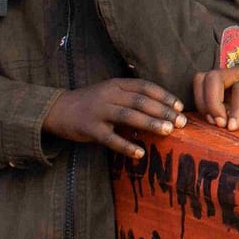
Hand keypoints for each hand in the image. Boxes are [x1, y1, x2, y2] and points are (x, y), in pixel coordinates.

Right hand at [43, 78, 185, 158]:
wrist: (57, 110)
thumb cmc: (91, 102)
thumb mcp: (111, 93)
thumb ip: (131, 97)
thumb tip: (162, 109)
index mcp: (117, 85)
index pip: (145, 87)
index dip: (164, 96)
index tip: (180, 106)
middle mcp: (109, 95)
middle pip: (141, 101)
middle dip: (163, 111)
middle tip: (181, 122)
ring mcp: (99, 111)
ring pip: (129, 116)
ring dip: (150, 123)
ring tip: (168, 131)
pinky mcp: (89, 129)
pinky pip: (110, 139)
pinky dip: (126, 146)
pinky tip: (140, 153)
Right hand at [192, 50, 238, 129]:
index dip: (235, 108)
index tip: (232, 127)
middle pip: (213, 77)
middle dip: (210, 102)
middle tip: (220, 124)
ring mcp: (230, 74)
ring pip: (203, 79)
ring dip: (202, 102)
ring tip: (214, 121)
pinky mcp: (224, 80)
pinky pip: (203, 85)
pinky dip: (202, 101)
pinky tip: (214, 116)